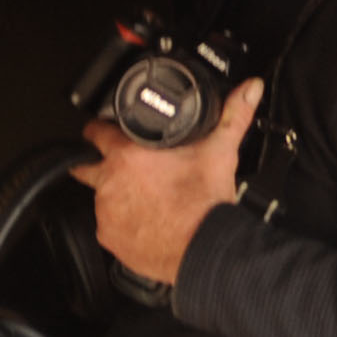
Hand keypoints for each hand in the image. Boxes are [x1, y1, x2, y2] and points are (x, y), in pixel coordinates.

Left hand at [72, 77, 264, 286]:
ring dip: (114, 196)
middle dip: (95, 163)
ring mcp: (106, 212)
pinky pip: (108, 226)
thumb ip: (233, 114)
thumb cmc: (206, 203)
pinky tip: (142, 222)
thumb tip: (249, 88)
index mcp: (127, 155)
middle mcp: (110, 182)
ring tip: (141, 199)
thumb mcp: (220, 150)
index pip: (96, 132)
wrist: (204, 248)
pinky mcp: (109, 237)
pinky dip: (121, 223)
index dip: (98, 129)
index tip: (100, 130)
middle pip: (87, 166)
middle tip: (115, 167)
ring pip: (101, 198)